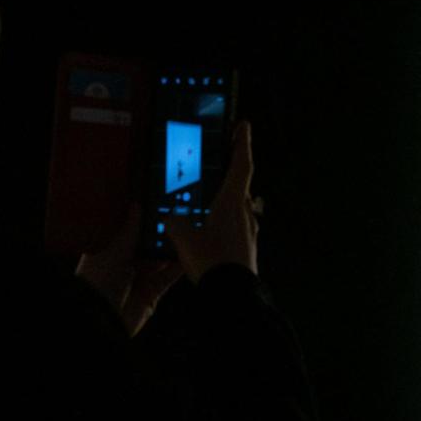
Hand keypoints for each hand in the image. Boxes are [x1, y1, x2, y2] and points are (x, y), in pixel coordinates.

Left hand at [76, 202, 183, 335]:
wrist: (101, 319)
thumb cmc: (97, 282)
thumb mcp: (113, 251)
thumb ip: (129, 231)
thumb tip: (136, 206)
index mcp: (110, 251)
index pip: (129, 231)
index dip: (142, 220)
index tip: (157, 205)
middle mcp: (125, 264)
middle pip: (148, 245)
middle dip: (161, 234)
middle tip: (178, 217)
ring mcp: (140, 279)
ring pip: (161, 260)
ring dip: (172, 249)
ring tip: (188, 233)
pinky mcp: (153, 293)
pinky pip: (169, 277)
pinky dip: (179, 267)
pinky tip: (189, 254)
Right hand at [167, 120, 259, 283]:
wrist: (233, 294)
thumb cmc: (211, 260)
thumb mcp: (183, 237)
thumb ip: (175, 222)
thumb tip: (171, 218)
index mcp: (234, 201)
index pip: (241, 165)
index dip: (242, 143)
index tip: (243, 125)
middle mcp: (246, 212)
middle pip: (242, 185)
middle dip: (231, 172)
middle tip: (220, 160)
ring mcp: (249, 230)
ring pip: (240, 206)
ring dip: (228, 199)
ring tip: (209, 198)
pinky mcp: (247, 246)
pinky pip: (236, 225)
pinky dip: (225, 220)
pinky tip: (211, 228)